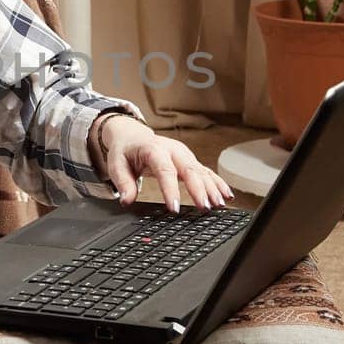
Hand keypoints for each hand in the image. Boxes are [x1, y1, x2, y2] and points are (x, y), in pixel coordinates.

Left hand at [96, 115, 234, 212]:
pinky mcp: (190, 161)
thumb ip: (122, 182)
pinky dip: (218, 183)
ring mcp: (184, 155)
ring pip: (201, 171)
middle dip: (199, 190)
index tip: (174, 208)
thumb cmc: (126, 150)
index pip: (164, 170)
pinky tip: (227, 196)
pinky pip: (207, 172)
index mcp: (154, 149)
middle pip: (189, 170)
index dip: (170, 189)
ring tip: (219, 205)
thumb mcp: (116, 164)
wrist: (133, 136)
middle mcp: (173, 150)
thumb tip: (127, 200)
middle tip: (205, 208)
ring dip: (212, 188)